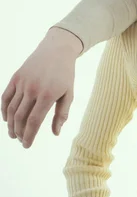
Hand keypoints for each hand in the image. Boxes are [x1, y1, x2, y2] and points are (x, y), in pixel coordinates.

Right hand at [1, 27, 80, 147]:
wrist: (57, 50)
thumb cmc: (65, 74)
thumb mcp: (69, 93)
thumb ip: (62, 114)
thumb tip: (56, 133)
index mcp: (48, 95)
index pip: (34, 121)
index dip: (29, 136)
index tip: (27, 145)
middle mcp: (33, 89)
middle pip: (20, 118)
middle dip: (19, 132)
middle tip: (21, 140)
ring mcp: (22, 83)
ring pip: (11, 109)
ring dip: (10, 124)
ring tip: (13, 134)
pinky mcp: (15, 78)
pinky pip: (5, 97)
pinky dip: (3, 110)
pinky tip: (6, 120)